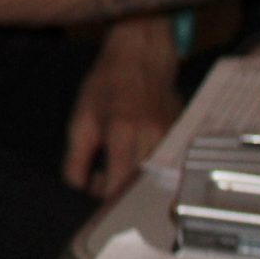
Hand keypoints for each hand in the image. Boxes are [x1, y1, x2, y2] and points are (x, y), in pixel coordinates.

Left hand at [63, 18, 179, 197]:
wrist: (142, 59)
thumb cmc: (106, 86)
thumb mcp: (82, 120)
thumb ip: (76, 159)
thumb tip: (80, 190)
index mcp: (123, 133)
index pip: (119, 184)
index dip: (105, 198)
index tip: (93, 191)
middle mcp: (153, 139)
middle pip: (140, 188)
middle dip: (119, 195)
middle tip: (101, 180)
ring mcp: (172, 141)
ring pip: (155, 181)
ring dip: (134, 184)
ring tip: (114, 168)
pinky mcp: (183, 140)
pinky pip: (166, 168)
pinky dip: (148, 173)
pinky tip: (133, 161)